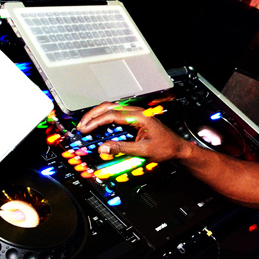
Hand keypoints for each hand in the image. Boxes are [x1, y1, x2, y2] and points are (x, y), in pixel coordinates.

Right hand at [77, 101, 192, 162]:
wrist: (177, 148)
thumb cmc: (165, 147)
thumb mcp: (143, 151)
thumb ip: (122, 149)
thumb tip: (104, 148)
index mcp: (139, 116)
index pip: (112, 115)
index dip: (96, 121)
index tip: (85, 128)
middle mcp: (137, 112)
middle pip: (109, 107)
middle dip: (92, 115)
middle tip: (81, 125)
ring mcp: (135, 115)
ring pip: (111, 109)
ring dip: (97, 116)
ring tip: (86, 125)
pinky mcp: (134, 120)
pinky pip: (116, 115)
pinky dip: (104, 119)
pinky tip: (98, 126)